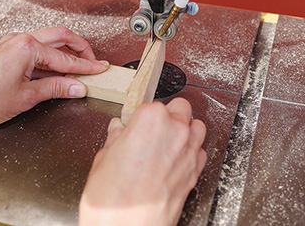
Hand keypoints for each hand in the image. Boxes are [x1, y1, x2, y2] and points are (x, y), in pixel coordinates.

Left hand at [0, 26, 108, 130]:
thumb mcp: (27, 97)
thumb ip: (56, 88)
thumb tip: (77, 87)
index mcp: (27, 47)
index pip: (66, 58)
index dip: (86, 67)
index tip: (100, 69)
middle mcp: (20, 39)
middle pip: (61, 37)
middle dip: (80, 49)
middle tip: (93, 62)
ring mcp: (12, 43)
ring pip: (49, 40)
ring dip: (66, 52)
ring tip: (78, 69)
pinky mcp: (7, 50)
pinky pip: (36, 48)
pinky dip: (50, 57)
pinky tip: (56, 72)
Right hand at [79, 98, 206, 225]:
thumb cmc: (112, 200)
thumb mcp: (103, 159)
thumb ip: (115, 139)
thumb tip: (117, 131)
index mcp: (150, 119)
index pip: (151, 104)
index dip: (141, 116)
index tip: (134, 125)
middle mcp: (175, 131)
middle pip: (180, 108)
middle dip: (167, 116)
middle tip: (150, 131)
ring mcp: (188, 151)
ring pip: (197, 127)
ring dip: (185, 130)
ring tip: (166, 142)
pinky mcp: (195, 173)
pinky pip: (200, 152)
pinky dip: (191, 152)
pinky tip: (174, 160)